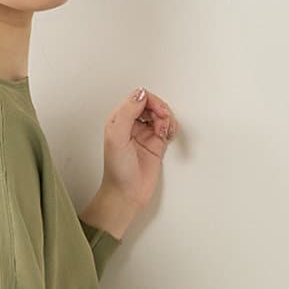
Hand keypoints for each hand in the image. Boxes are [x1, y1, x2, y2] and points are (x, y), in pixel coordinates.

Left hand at [96, 85, 178, 223]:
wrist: (127, 194)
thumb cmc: (118, 171)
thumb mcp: (117, 137)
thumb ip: (127, 113)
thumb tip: (140, 94)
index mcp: (118, 120)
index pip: (137, 98)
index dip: (149, 101)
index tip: (156, 111)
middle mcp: (131, 125)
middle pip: (151, 104)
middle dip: (160, 108)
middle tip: (163, 120)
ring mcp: (144, 134)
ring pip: (160, 114)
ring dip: (166, 118)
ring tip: (165, 130)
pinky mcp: (155, 143)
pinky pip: (166, 127)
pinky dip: (170, 127)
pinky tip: (168, 134)